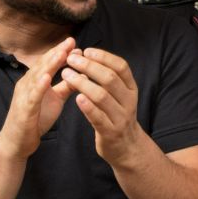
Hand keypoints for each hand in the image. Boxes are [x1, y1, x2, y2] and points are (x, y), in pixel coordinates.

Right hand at [0, 38, 75, 160]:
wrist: (17, 143)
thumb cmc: (36, 120)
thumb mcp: (55, 100)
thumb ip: (66, 86)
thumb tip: (82, 74)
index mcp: (35, 81)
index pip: (49, 63)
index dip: (61, 52)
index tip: (75, 43)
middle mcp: (27, 84)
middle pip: (43, 65)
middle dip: (57, 52)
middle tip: (71, 41)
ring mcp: (24, 95)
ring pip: (37, 76)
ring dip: (49, 64)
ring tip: (61, 53)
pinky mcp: (24, 109)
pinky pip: (32, 96)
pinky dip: (39, 86)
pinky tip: (47, 78)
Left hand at [60, 47, 143, 161]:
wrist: (126, 148)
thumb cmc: (116, 116)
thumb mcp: (120, 95)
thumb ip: (107, 79)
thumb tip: (87, 55)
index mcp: (131, 88)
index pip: (121, 67)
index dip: (104, 57)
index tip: (86, 50)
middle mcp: (129, 101)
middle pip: (110, 79)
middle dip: (89, 66)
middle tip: (71, 60)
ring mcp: (121, 117)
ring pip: (102, 96)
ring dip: (82, 83)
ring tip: (66, 75)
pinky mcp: (111, 132)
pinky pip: (98, 117)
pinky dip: (87, 106)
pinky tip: (76, 98)